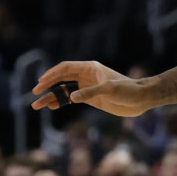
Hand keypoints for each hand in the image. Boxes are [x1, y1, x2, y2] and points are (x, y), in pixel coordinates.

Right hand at [32, 60, 154, 116]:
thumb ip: (90, 93)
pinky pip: (71, 99)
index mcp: (89, 68)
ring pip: (64, 90)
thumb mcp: (110, 90)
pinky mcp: (90, 98)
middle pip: (61, 79)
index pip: (65, 68)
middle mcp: (86, 76)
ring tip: (37, 105)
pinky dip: (60, 102)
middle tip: (34, 94)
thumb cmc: (128, 90)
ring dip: (51, 97)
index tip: (40, 83)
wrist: (141, 100)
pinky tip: (51, 107)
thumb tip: (71, 97)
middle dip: (47, 86)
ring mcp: (87, 87)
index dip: (51, 74)